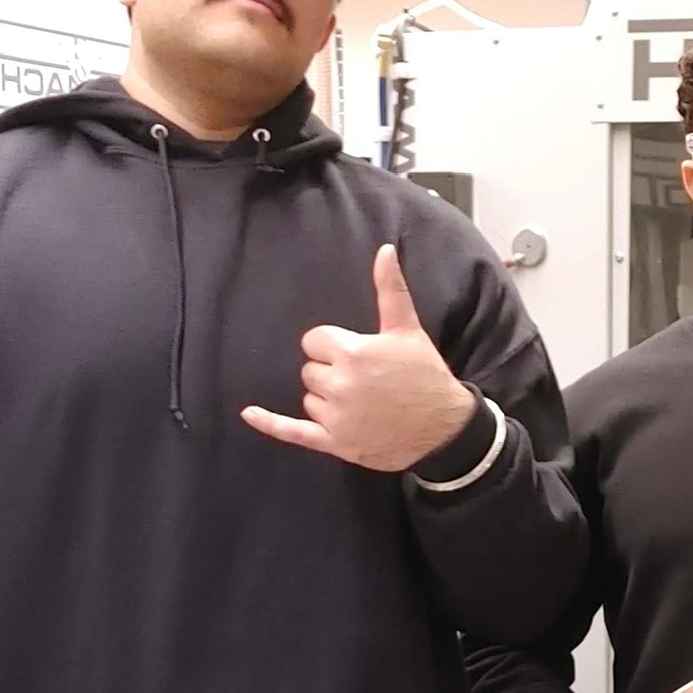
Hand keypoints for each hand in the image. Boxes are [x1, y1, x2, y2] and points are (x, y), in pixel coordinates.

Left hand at [242, 245, 475, 471]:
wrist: (443, 429)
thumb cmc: (425, 375)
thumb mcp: (408, 329)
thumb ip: (390, 289)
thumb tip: (385, 250)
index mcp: (352, 353)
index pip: (314, 341)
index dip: (333, 346)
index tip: (357, 354)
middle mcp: (338, 384)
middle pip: (310, 370)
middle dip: (331, 372)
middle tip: (365, 380)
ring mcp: (334, 416)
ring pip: (309, 398)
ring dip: (327, 399)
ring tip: (362, 402)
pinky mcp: (333, 442)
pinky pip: (293, 432)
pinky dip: (270, 423)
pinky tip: (249, 413)